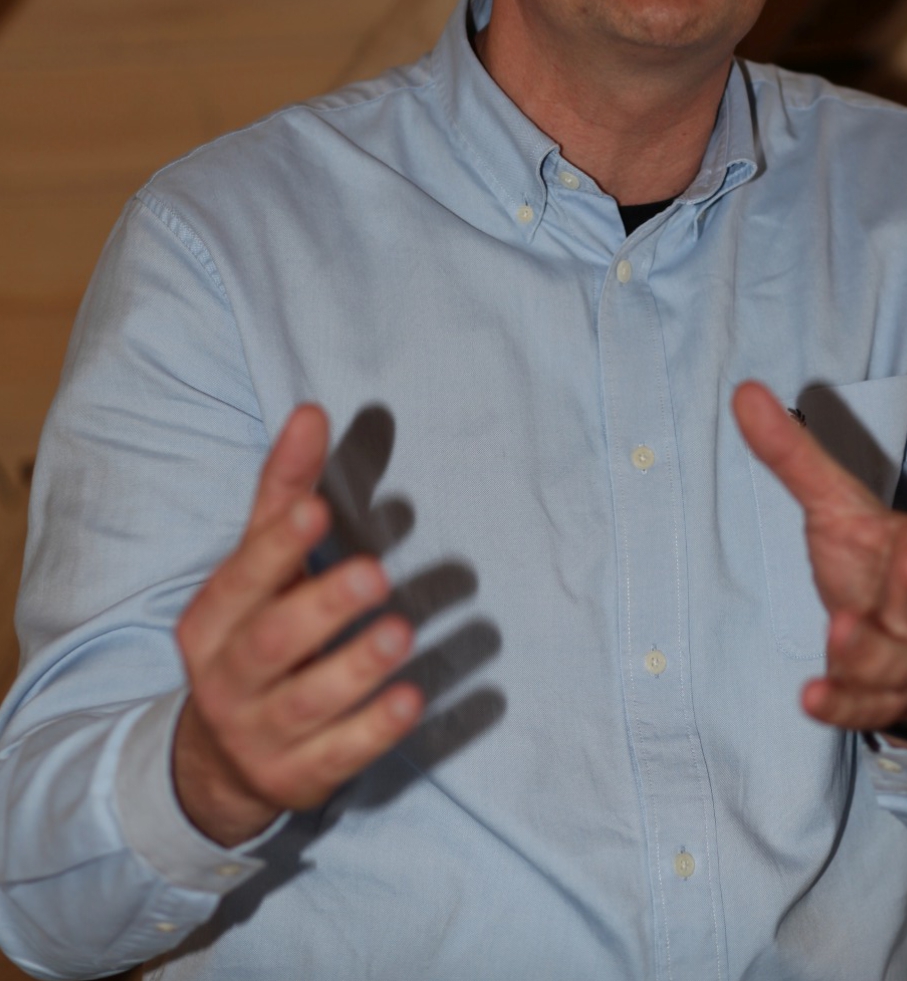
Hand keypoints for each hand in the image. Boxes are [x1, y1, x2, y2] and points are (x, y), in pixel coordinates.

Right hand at [172, 405, 422, 846]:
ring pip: (307, 703)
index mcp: (211, 619)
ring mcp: (259, 735)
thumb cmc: (257, 631)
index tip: (319, 509)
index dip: (279, 546)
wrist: (222, 756)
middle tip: (375, 573)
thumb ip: (286, 492)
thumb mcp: (260, 567)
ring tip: (403, 631)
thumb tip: (313, 411)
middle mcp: (227, 679)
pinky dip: (375, 730)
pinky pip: (338, 757)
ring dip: (356, 667)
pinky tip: (413, 700)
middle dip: (321, 607)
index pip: (242, 578)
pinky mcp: (299, 778)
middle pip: (270, 643)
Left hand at [733, 381, 906, 733]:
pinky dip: (840, 704)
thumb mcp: (835, 506)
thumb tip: (742, 390)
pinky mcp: (880, 699)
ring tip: (841, 629)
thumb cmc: (874, 566)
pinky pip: (864, 708)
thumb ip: (795, 454)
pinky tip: (810, 697)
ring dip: (871, 646)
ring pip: (900, 657)